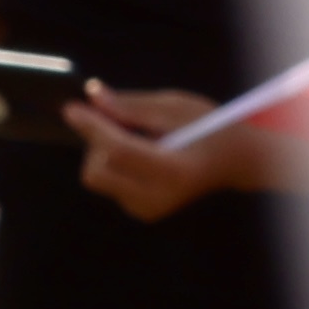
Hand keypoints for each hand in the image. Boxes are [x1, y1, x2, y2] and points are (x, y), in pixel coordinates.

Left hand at [71, 78, 253, 221]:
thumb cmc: (210, 127)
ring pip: (99, 178)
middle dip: (97, 143)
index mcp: (172, 170)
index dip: (92, 127)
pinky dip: (115, 166)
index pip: (117, 150)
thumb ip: (130, 106)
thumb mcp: (175, 107)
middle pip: (97, 171)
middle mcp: (157, 197)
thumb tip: (91, 97)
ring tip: (138, 138)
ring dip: (105, 154)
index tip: (71, 107)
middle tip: (117, 122)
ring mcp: (148, 209)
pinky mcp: (142, 211)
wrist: (236, 160)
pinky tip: (143, 155)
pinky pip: (110, 185)